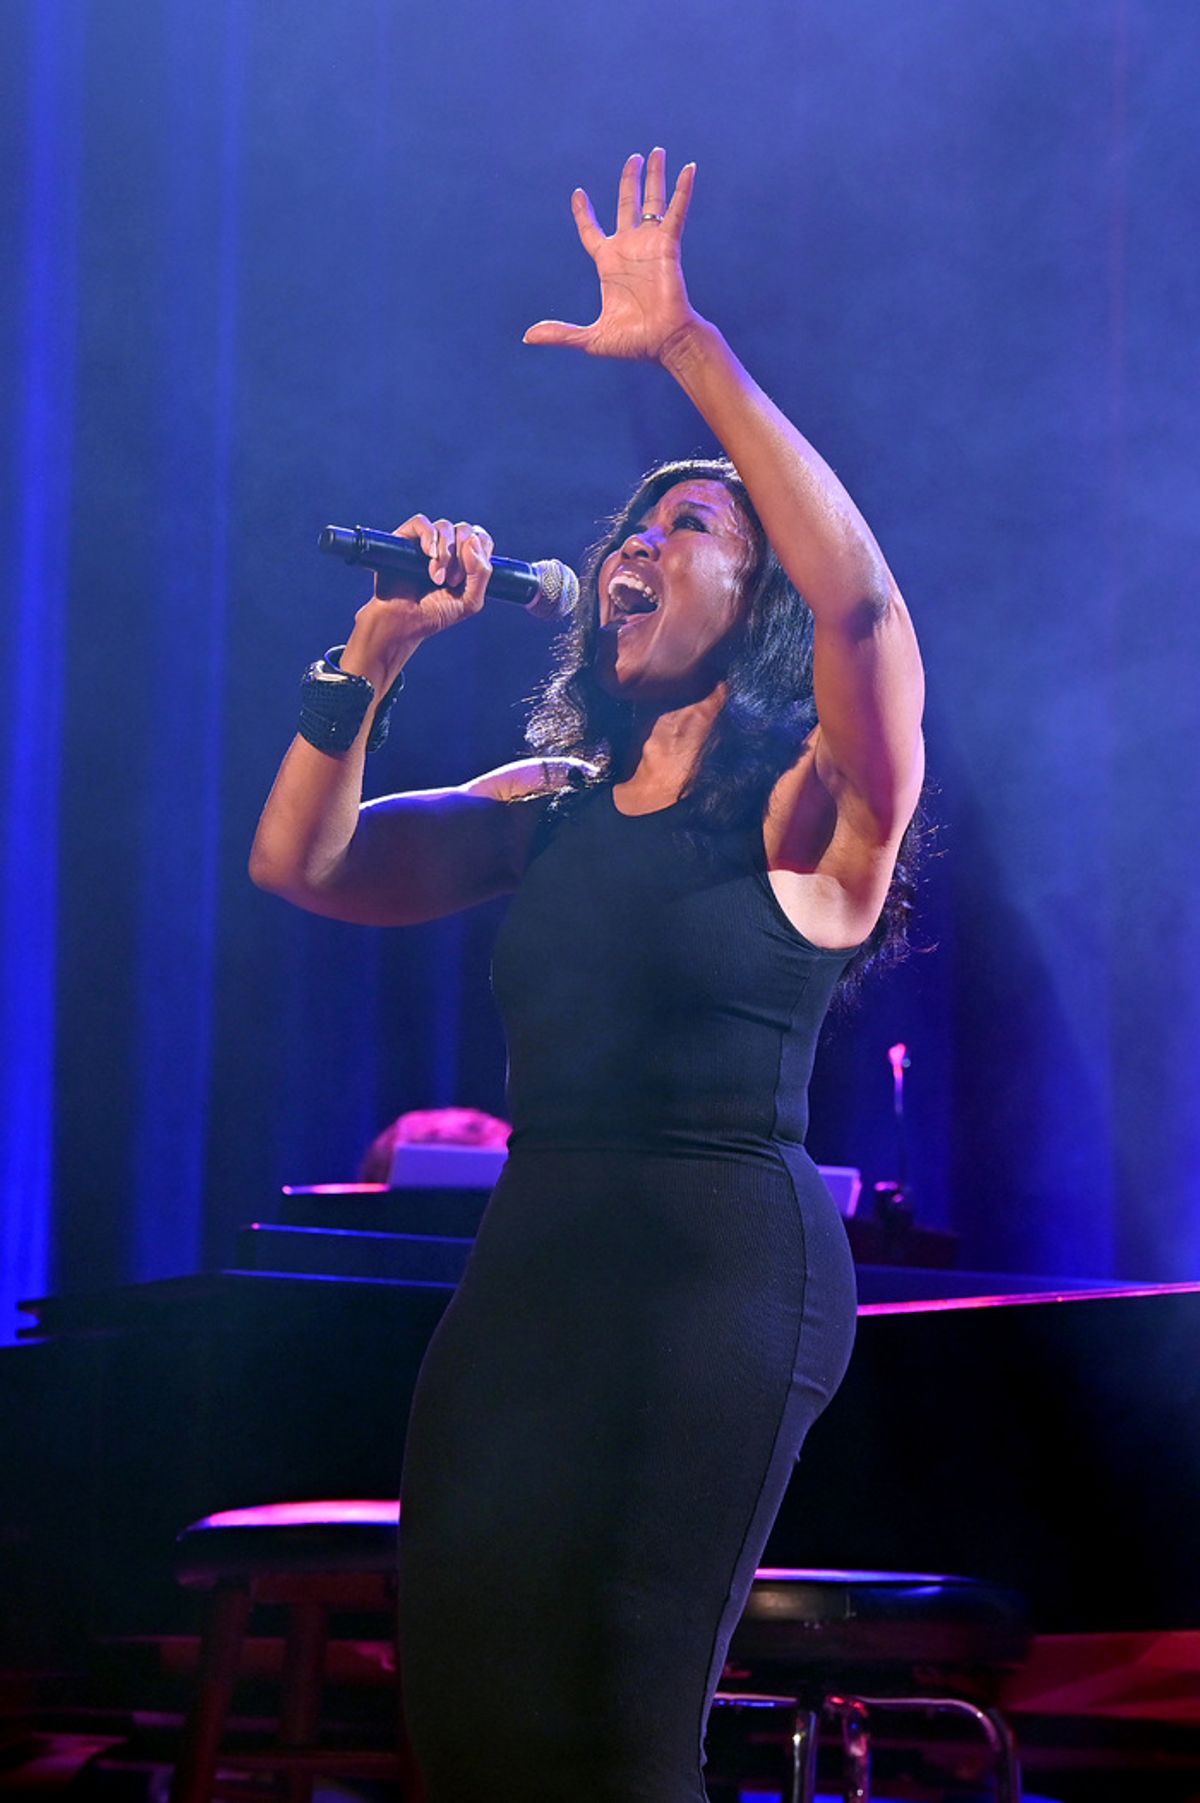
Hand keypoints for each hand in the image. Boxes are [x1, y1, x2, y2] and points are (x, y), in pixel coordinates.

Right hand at [341, 515, 492, 687]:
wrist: (403, 621)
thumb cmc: (435, 612)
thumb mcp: (470, 601)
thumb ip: (481, 573)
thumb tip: (472, 540)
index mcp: (466, 559)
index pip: (481, 539)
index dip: (480, 552)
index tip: (467, 577)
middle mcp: (447, 546)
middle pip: (465, 530)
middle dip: (462, 557)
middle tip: (451, 581)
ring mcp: (427, 540)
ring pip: (445, 527)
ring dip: (445, 554)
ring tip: (436, 578)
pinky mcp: (406, 537)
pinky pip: (422, 522)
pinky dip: (429, 537)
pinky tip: (428, 555)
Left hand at [522, 148, 700, 363]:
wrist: (663, 342)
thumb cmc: (633, 343)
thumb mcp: (591, 338)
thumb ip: (561, 333)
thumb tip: (527, 337)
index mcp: (608, 264)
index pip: (592, 231)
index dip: (585, 213)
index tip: (579, 194)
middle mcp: (629, 248)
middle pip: (626, 205)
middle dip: (629, 181)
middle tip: (633, 158)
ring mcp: (649, 244)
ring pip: (652, 202)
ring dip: (654, 177)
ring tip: (657, 152)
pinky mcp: (668, 246)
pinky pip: (676, 212)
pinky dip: (683, 191)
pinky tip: (688, 169)